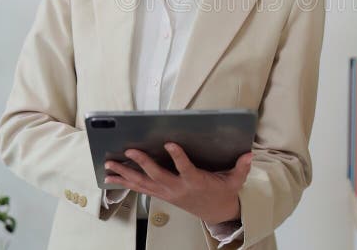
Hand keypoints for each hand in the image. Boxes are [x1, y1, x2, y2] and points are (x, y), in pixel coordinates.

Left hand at [104, 143, 253, 224]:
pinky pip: (140, 189)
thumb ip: (241, 168)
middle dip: (142, 163)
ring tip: (108, 166)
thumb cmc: (222, 192)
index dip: (178, 157)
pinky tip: (110, 178)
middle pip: (157, 176)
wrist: (216, 212)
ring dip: (125, 175)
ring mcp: (167, 193)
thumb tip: (249, 155)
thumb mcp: (234, 181)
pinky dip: (125, 183)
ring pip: (143, 183)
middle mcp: (178, 188)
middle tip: (129, 151)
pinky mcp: (162, 195)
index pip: (185, 168)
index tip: (170, 143)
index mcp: (196, 182)